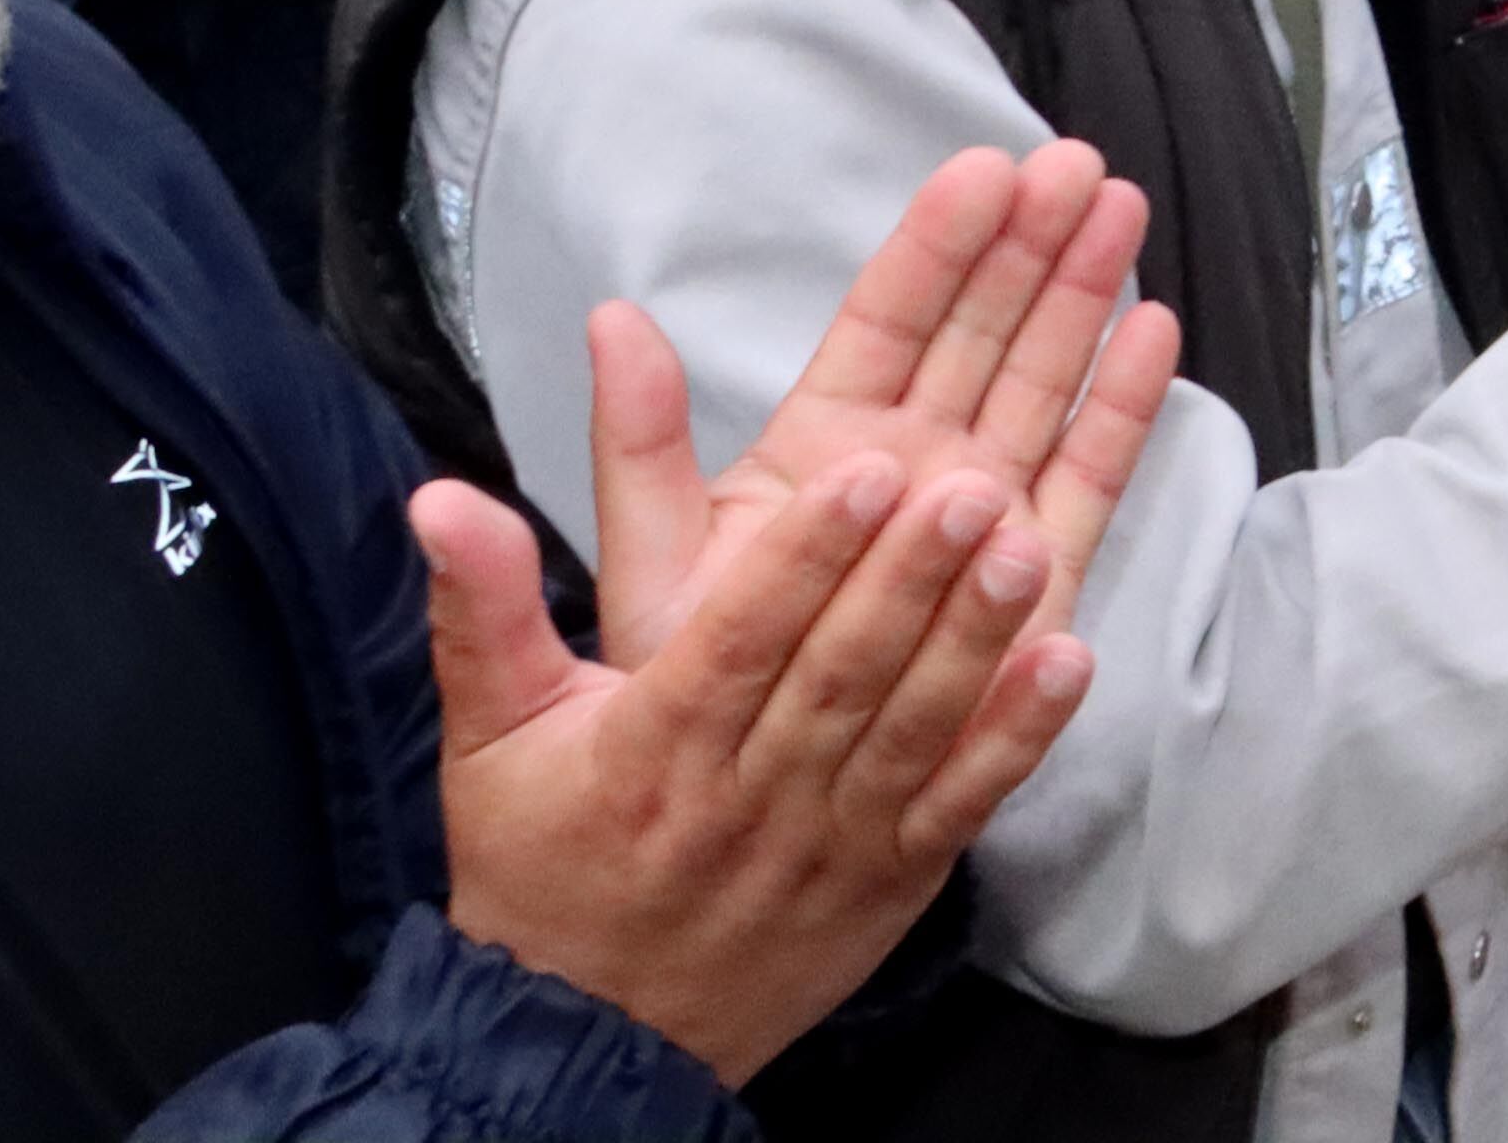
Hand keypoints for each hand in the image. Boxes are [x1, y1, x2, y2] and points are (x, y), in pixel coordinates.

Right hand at [429, 146, 1171, 1085]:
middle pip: (838, 670)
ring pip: (911, 724)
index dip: (802, 557)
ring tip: (1024, 541)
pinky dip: (1020, 736)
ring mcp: (828, 837)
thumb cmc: (540, 867)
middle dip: (907, 574)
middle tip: (968, 479)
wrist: (581, 1037)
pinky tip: (1070, 662)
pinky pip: (963, 801)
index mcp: (653, 745)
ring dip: (974, 635)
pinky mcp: (891, 876)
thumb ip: (482, 606)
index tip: (860, 470)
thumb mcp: (490, 734)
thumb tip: (437, 497)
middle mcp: (746, 790)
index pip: (737, 639)